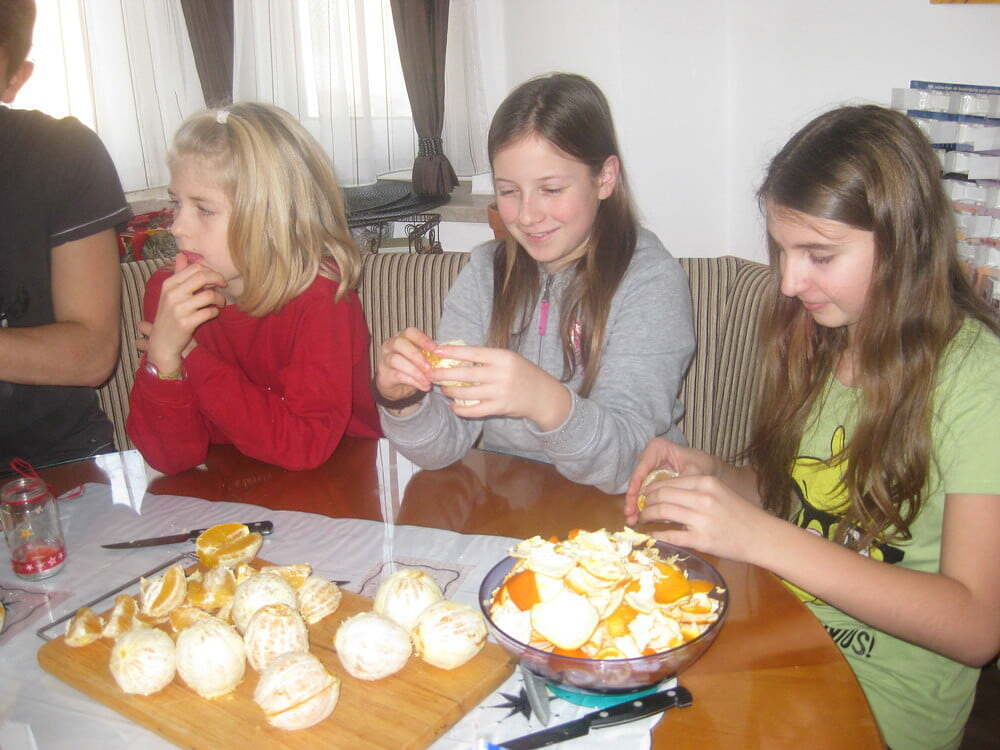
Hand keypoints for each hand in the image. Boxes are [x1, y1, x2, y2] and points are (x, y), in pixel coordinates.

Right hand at [146, 254, 225, 373]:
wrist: (162, 342)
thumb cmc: (169, 316)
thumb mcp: (169, 294)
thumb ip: (178, 275)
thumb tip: (181, 255)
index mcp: (169, 284)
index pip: (195, 268)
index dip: (211, 271)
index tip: (216, 278)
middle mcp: (172, 294)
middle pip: (202, 277)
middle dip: (218, 279)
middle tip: (223, 286)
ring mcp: (179, 309)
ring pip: (209, 295)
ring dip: (219, 298)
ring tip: (220, 303)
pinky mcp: (186, 323)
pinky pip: (209, 312)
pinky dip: (215, 312)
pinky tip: (213, 313)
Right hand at [374, 327, 436, 402]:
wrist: (395, 385)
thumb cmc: (410, 367)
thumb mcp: (419, 358)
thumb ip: (428, 355)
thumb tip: (443, 356)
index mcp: (401, 338)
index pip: (409, 332)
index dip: (422, 339)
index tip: (435, 349)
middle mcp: (390, 346)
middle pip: (399, 343)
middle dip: (416, 355)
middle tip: (429, 367)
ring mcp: (385, 360)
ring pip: (396, 360)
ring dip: (415, 370)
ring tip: (428, 380)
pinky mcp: (385, 374)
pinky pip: (398, 375)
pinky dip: (413, 381)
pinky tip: (424, 386)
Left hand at [428, 344, 569, 429]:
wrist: (543, 396)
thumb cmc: (523, 374)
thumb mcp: (509, 359)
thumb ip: (487, 358)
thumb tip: (457, 356)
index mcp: (503, 357)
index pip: (472, 353)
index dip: (452, 352)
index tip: (437, 351)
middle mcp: (501, 374)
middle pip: (465, 374)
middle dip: (444, 374)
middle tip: (431, 373)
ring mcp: (500, 392)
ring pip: (467, 393)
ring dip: (451, 391)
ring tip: (443, 388)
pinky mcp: (500, 408)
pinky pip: (475, 410)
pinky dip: (461, 409)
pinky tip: (454, 406)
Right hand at [624, 438, 720, 521]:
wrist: (713, 472)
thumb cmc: (704, 467)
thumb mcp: (694, 474)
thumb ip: (678, 485)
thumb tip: (664, 501)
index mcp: (658, 448)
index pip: (642, 467)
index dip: (636, 485)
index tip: (633, 500)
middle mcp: (650, 457)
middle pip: (637, 479)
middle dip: (633, 498)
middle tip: (629, 514)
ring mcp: (650, 469)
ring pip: (638, 488)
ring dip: (635, 505)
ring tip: (632, 520)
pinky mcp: (653, 482)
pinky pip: (645, 494)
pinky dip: (643, 506)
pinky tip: (637, 518)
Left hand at [636, 473, 775, 563]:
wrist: (761, 536)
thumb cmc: (741, 514)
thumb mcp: (720, 493)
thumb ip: (696, 491)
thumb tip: (667, 494)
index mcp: (706, 482)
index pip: (669, 482)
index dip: (652, 488)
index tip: (644, 494)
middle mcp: (702, 498)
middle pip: (662, 495)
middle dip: (646, 501)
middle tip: (640, 507)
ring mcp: (701, 519)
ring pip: (662, 512)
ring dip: (647, 515)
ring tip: (642, 519)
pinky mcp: (701, 540)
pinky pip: (671, 535)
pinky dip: (657, 534)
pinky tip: (651, 535)